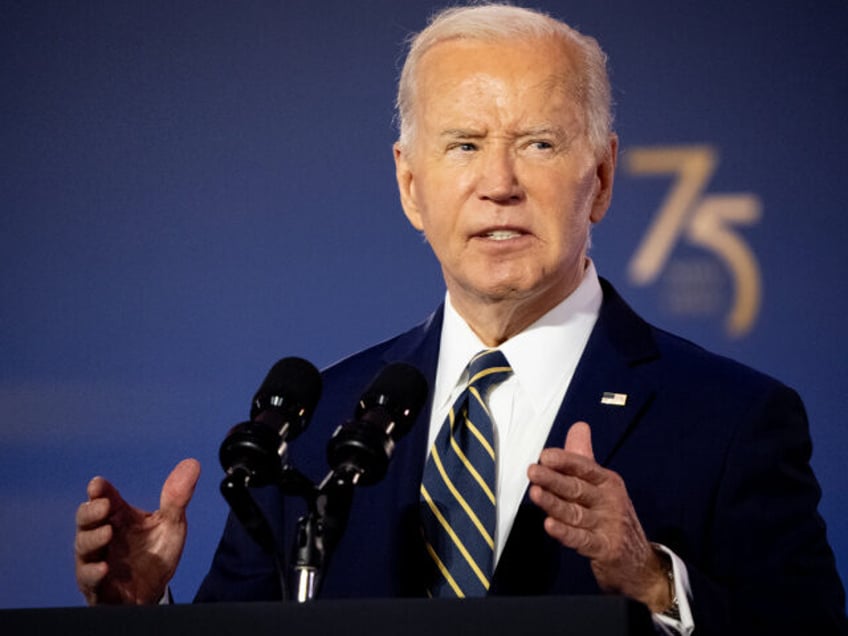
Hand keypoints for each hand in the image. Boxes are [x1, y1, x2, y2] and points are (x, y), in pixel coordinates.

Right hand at [74, 458, 200, 604]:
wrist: (155, 591)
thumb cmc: (156, 553)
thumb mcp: (172, 524)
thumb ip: (177, 497)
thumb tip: (193, 463)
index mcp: (118, 516)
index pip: (104, 497)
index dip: (99, 490)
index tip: (98, 484)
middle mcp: (102, 535)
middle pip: (86, 519)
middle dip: (91, 511)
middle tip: (104, 505)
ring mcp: (96, 560)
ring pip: (83, 547)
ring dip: (93, 539)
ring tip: (107, 533)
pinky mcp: (97, 586)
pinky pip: (88, 579)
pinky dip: (93, 573)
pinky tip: (104, 568)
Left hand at [527, 422, 669, 612]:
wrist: (640, 563)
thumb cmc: (612, 517)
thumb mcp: (602, 486)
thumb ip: (583, 458)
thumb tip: (579, 426)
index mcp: (607, 482)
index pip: (585, 467)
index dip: (565, 461)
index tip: (545, 455)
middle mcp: (609, 501)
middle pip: (577, 488)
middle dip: (554, 479)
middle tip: (533, 471)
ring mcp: (608, 526)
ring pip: (575, 513)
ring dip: (554, 504)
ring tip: (535, 494)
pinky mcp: (605, 548)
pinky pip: (581, 539)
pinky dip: (565, 533)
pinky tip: (550, 525)